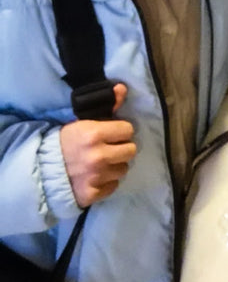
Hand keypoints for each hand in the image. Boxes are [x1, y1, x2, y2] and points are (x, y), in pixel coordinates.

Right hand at [59, 83, 136, 206]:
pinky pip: (114, 186)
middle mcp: (98, 156)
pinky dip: (107, 182)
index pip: (128, 129)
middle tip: (110, 149)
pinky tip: (97, 177)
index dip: (120, 131)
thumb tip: (122, 88)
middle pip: (131, 150)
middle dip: (121, 148)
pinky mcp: (93, 193)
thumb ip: (107, 107)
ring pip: (123, 169)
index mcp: (95, 134)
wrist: (43, 169)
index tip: (112, 134)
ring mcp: (96, 177)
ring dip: (115, 166)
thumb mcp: (83, 121)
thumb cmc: (66, 142)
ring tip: (102, 163)